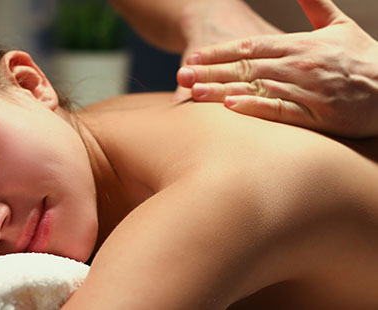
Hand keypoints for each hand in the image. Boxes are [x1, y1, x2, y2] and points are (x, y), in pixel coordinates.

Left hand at [176, 0, 377, 137]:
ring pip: (255, 88)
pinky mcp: (315, 115)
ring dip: (222, 90)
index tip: (193, 56)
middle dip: (210, 70)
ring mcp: (305, 89)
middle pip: (244, 67)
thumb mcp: (340, 26)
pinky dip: (254, 107)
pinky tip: (230, 108)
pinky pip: (279, 110)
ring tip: (194, 92)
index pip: (249, 47)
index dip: (218, 52)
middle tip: (182, 74)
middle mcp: (297, 65)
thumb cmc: (365, 59)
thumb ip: (316, 5)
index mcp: (299, 45)